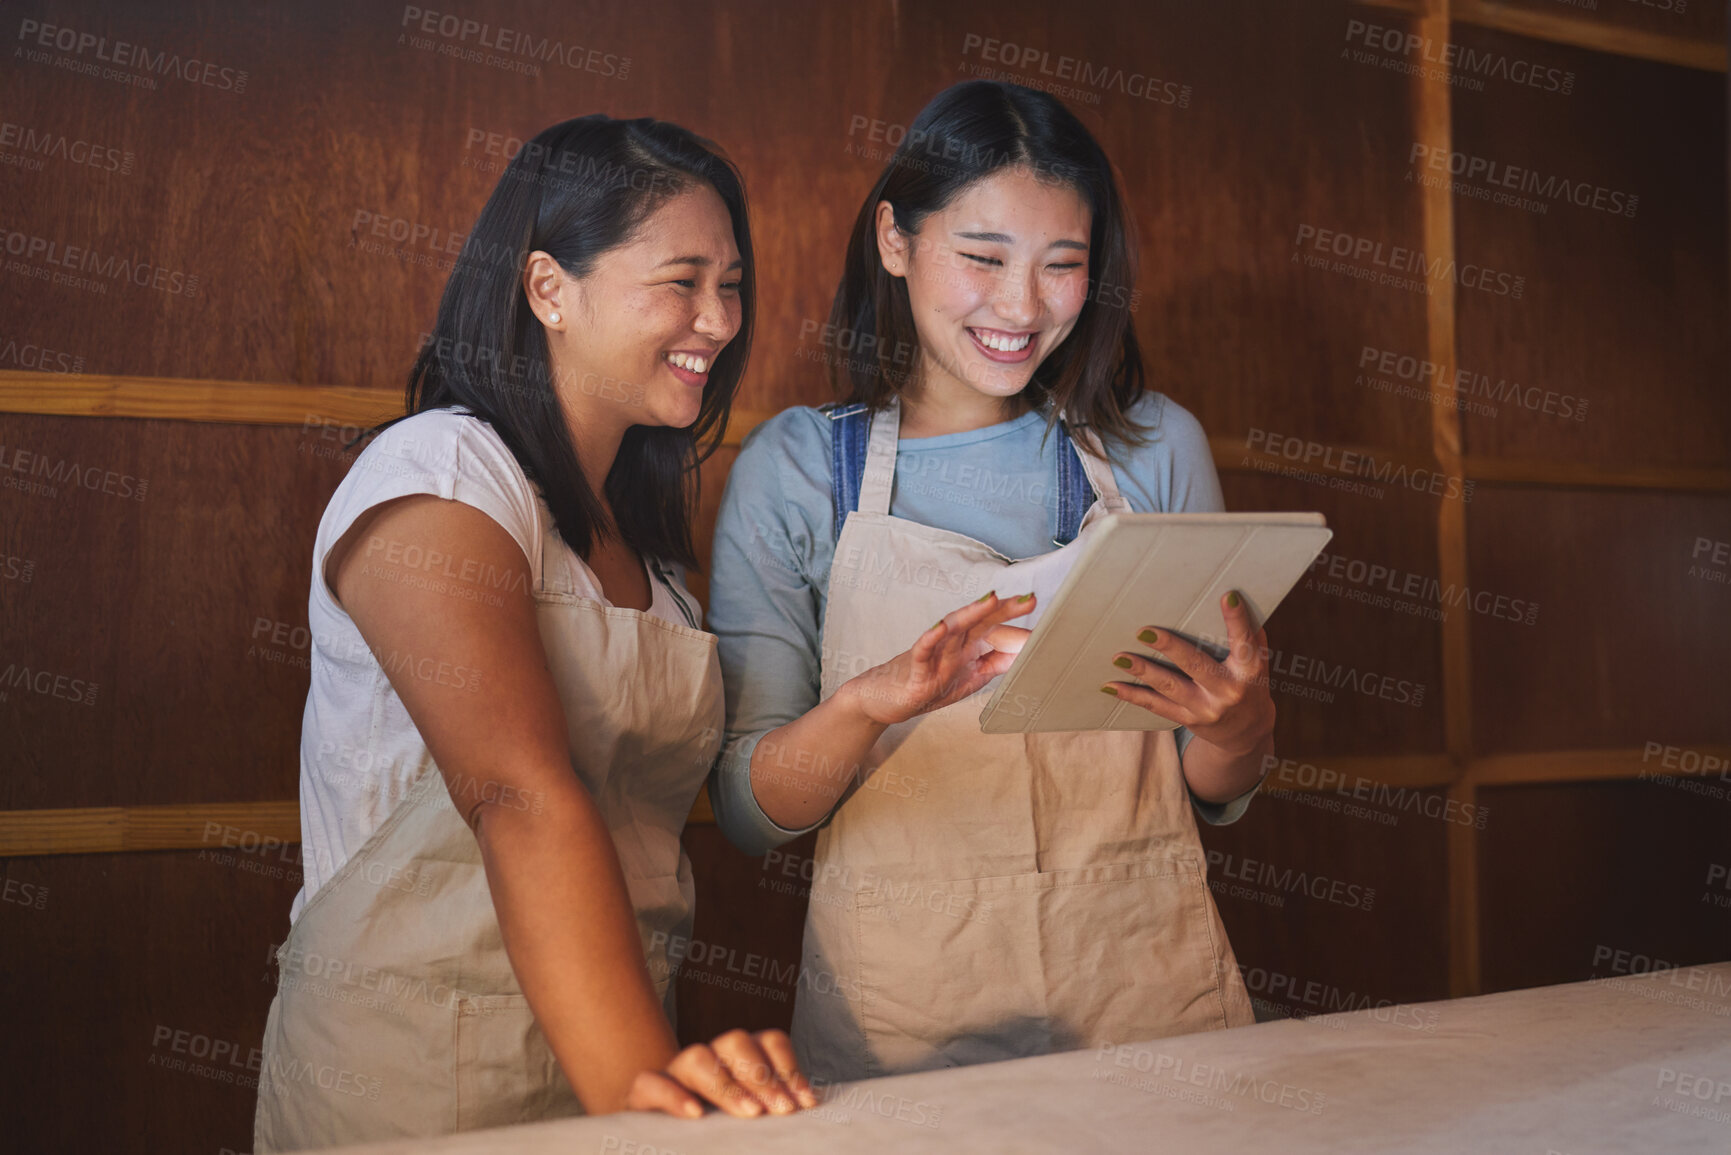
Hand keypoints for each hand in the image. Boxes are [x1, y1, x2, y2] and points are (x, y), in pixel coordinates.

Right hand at [624, 1028, 816, 1118]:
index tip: (805, 1103)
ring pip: (697, 1056)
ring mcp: (675, 1072)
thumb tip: (808, 1111)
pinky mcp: (643, 1093)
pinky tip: (695, 1114)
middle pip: (736, 1042)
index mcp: (740, 1059)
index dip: (789, 1067)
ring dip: (727, 1084)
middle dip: (763, 1074)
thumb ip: (772, 1109)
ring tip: (750, 1114)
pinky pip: (652, 1083)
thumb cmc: (716, 1130)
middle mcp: (709, 1057)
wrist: (658, 1137)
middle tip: (782, 1110)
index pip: (769, 1042)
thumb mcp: (747, 1119)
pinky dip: (673, 1096)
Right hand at [842, 591, 1034, 726]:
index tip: (1044, 626)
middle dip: (1004, 611)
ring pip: (953, 631)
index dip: (1018, 630)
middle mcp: (951, 648)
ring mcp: (933, 657)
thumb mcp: (966, 679)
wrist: (879, 700)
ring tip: (991, 599)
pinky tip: (941, 627)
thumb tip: (1023, 655)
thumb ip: (992, 665)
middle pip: (980, 624)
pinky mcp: (914, 671)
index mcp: (966, 650)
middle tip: (1029, 599)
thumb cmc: (923, 685)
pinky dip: (931, 638)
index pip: (996, 633)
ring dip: (972, 614)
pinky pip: (923, 651)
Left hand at [1102, 590, 1275, 757]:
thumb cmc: (1250, 684)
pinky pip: (1157, 706)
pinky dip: (1133, 695)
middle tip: (1144, 631)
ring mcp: (1206, 708)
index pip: (1245, 642)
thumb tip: (1234, 600)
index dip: (1237, 620)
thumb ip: (1250, 637)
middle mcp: (1228, 690)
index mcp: (1249, 671)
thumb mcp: (1258, 662)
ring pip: (1170, 687)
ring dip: (1143, 671)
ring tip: (1119, 658)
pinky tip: (1111, 685)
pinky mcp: (1188, 719)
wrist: (1248, 733)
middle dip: (1170, 648)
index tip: (1227, 596)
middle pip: (1196, 666)